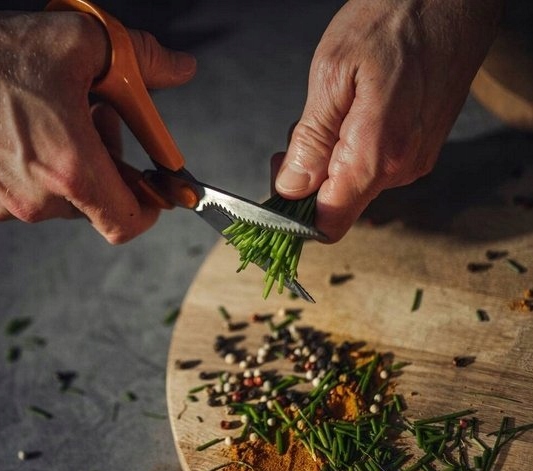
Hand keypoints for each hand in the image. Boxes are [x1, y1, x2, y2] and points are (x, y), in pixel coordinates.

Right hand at [0, 1, 195, 243]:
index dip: (151, 207)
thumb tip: (181, 68)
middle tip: (101, 119)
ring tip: (60, 118)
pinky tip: (32, 131)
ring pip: (68, 199)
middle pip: (101, 203)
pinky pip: (35, 195)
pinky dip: (46, 171)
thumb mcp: (84, 43)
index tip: (157, 188)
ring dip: (78, 166)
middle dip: (113, 166)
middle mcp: (39, 199)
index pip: (128, 222)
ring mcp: (9, 204)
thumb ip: (145, 61)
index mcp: (70, 168)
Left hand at [274, 0, 503, 242]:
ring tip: (333, 109)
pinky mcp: (419, 149)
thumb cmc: (395, 20)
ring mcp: (414, 161)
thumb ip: (311, 140)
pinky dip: (351, 148)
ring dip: (329, 158)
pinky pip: (373, 166)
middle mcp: (401, 169)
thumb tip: (290, 186)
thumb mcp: (333, 74)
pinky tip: (353, 111)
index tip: (279, 186)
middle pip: (337, 204)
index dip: (294, 214)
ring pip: (352, 184)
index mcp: (378, 155)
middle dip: (308, 177)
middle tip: (299, 131)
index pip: (328, 223)